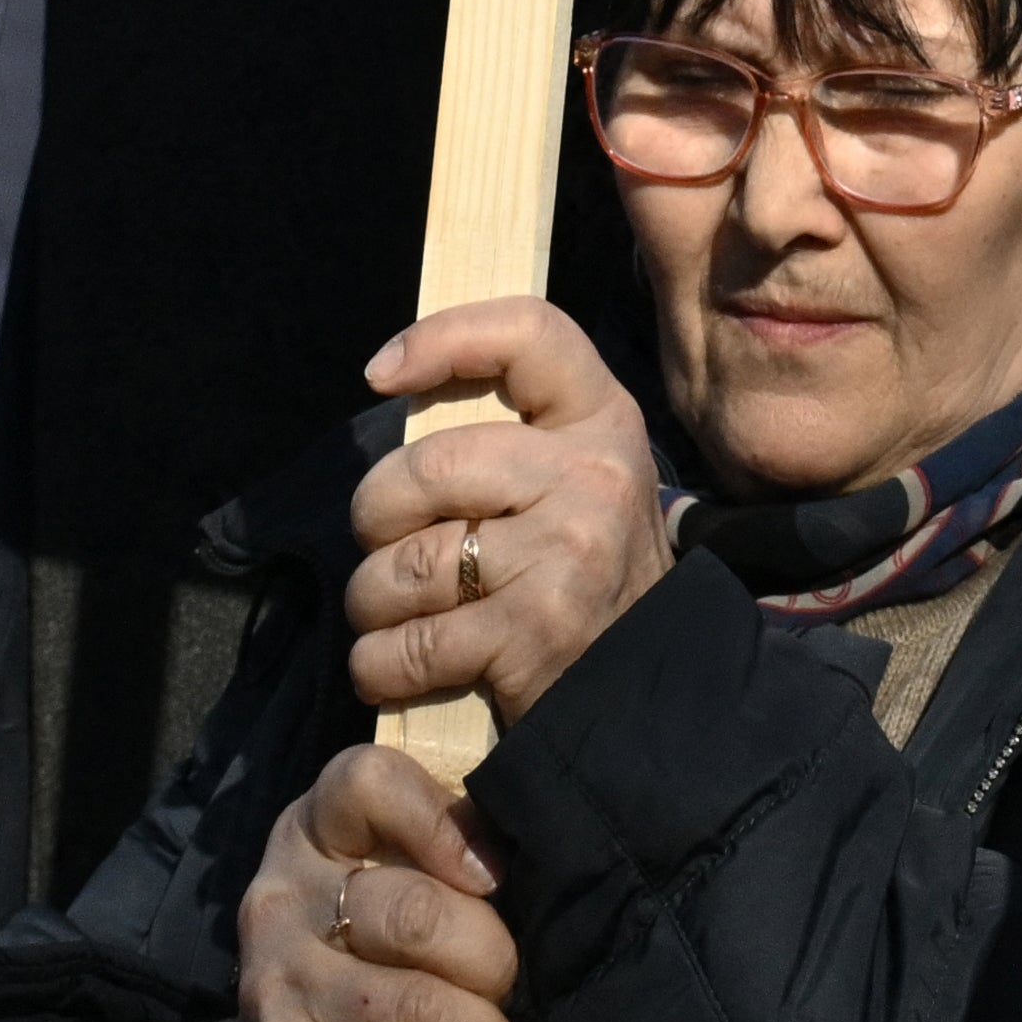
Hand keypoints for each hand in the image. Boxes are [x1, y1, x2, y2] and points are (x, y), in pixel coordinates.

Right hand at [221, 746, 518, 1021]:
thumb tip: (539, 812)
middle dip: (490, 960)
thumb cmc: (377, 956)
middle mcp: (280, 901)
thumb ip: (458, 828)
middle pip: (415, 913)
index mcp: (314, 831)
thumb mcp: (402, 875)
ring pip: (415, 1011)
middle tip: (502, 984)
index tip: (493, 873)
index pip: (368, 781)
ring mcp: (272, 991)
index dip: (442, 820)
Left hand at [339, 299, 677, 729]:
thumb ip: (510, 437)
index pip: (529, 334)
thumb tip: (398, 386)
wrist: (649, 687)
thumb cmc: (581, 574)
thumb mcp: (575, 482)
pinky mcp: (535, 632)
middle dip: (375, 515)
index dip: (445, 338)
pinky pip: (409, 643)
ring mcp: (566, 555)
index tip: (382, 374)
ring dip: (371, 602)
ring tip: (391, 616)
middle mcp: (593, 479)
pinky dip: (379, 664)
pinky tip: (396, 668)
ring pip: (405, 564)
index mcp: (604, 422)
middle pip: (429, 467)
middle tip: (381, 545)